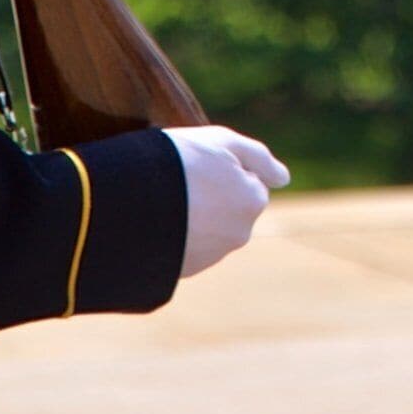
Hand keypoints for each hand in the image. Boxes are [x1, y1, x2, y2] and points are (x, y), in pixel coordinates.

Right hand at [168, 124, 287, 279]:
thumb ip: (258, 157)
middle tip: (178, 181)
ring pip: (206, 230)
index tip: (199, 164)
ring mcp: (210, 255)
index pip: (248, 181)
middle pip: (229, 208)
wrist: (128, 205)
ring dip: (191, 218)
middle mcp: (238, 234)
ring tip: (162, 201)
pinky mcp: (182, 271)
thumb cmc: (179, 164)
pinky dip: (174, 237)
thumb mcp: (222, 142)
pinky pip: (183, 248)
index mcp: (252, 201)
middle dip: (211, 197)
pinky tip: (153, 221)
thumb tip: (284, 178)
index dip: (222, 169)